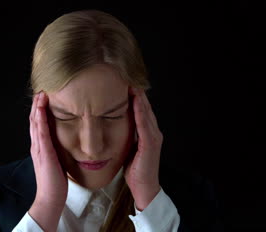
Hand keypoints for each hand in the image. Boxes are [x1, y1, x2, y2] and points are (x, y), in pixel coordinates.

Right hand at [28, 91, 67, 230]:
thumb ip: (56, 150)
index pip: (38, 124)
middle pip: (34, 120)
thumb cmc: (55, 181)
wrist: (50, 198)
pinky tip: (42, 109)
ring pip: (36, 123)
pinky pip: (41, 132)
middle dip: (37, 104)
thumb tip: (63, 141)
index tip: (45, 97)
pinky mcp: (44, 153)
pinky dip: (41, 119)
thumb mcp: (56, 160)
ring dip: (38, 107)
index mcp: (40, 147)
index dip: (40, 110)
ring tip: (41, 93)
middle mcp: (36, 145)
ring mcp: (38, 148)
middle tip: (41, 89)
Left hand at [124, 87, 162, 210]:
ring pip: (146, 112)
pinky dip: (140, 111)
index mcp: (148, 132)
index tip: (124, 82)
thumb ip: (125, 135)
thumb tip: (111, 124)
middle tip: (127, 76)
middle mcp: (154, 132)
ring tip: (131, 83)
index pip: (141, 109)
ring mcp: (154, 137)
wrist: (144, 188)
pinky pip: (144, 124)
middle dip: (137, 92)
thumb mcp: (128, 148)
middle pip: (145, 107)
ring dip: (139, 97)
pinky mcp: (150, 144)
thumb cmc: (134, 170)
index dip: (135, 96)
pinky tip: (135, 101)